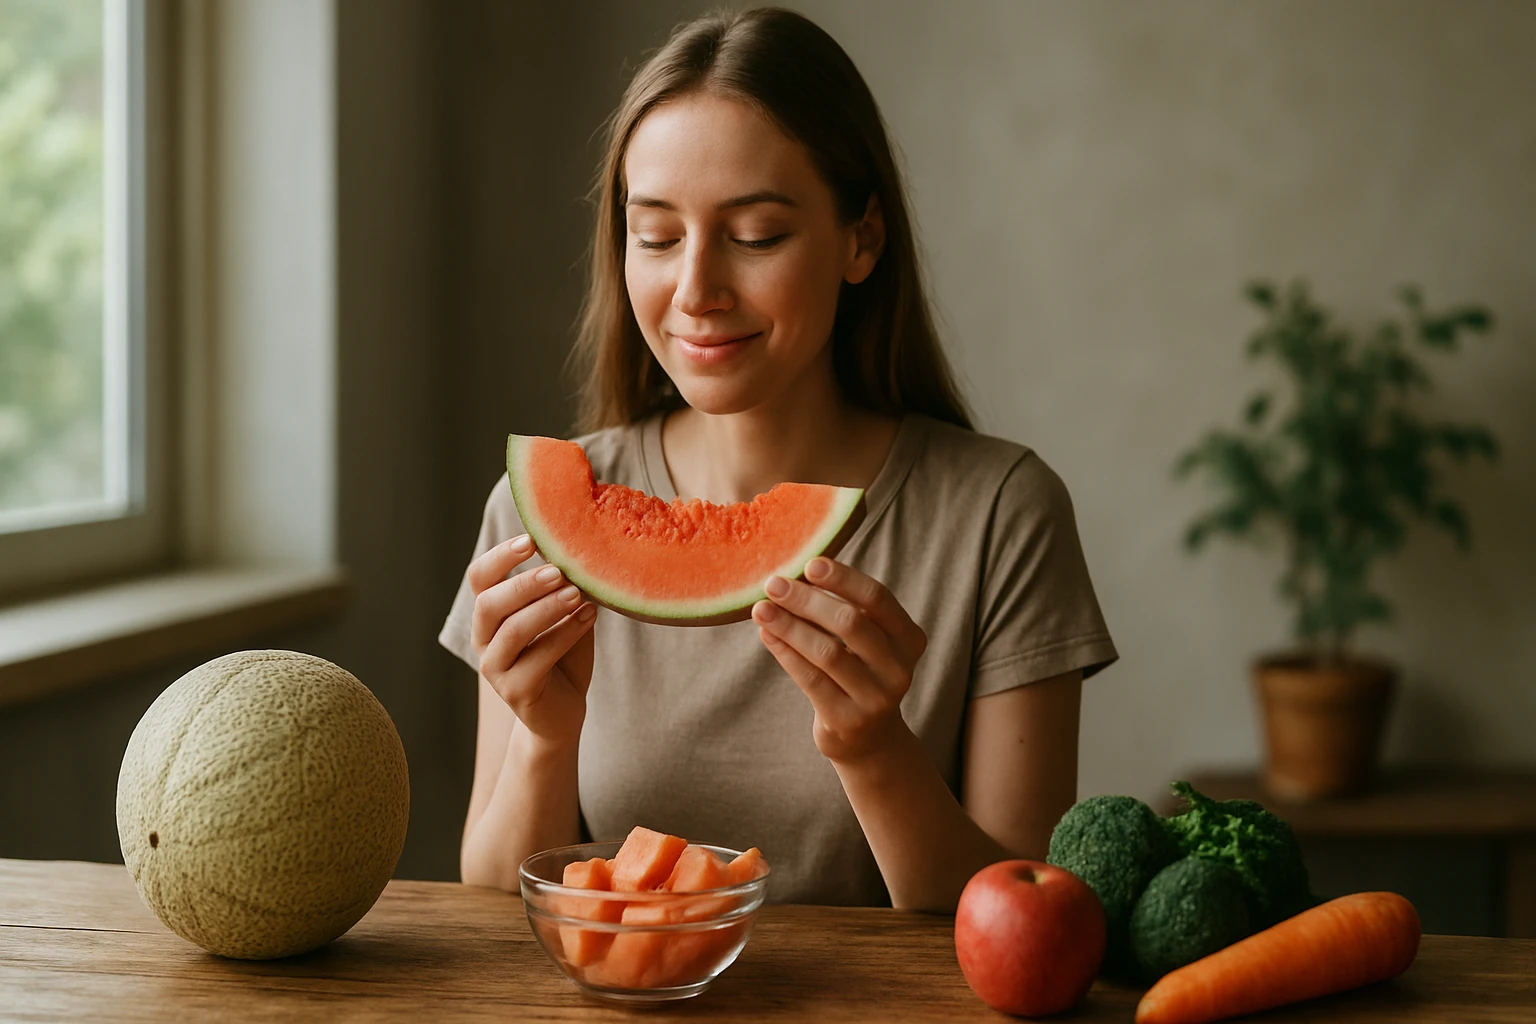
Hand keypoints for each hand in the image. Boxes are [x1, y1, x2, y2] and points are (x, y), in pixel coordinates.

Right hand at [468, 534, 596, 748]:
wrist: (563, 714)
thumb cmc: (563, 657)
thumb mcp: (563, 616)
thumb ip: (564, 588)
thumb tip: (584, 549)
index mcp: (490, 615)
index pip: (479, 578)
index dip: (499, 556)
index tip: (530, 540)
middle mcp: (484, 639)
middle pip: (489, 603)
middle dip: (524, 583)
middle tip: (559, 571)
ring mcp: (496, 668)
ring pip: (512, 631)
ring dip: (546, 608)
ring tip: (578, 594)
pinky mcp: (515, 691)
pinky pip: (537, 659)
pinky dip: (565, 634)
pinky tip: (589, 617)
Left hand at [752, 557, 927, 762]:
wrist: (868, 738)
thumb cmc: (860, 671)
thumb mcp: (866, 641)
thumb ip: (843, 611)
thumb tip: (793, 578)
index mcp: (909, 639)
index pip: (877, 599)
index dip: (843, 579)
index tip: (809, 564)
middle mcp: (899, 669)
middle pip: (850, 623)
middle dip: (807, 600)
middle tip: (774, 584)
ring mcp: (876, 699)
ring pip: (826, 652)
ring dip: (789, 626)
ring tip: (761, 609)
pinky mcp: (847, 720)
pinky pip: (810, 679)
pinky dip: (785, 652)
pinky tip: (767, 635)